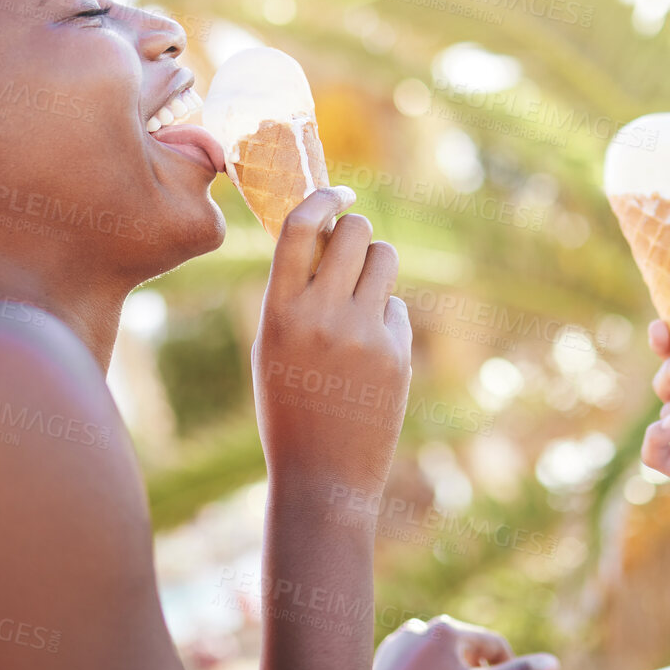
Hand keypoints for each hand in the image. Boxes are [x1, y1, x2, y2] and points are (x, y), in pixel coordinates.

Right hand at [252, 187, 411, 503]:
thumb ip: (293, 293)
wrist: (322, 476)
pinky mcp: (396, 354)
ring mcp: (363, 334)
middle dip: (356, 232)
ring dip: (376, 266)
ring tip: (360, 300)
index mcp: (278, 312)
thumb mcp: (271, 346)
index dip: (322, 199)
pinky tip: (369, 356)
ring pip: (385, 259)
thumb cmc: (288, 405)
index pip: (300, 228)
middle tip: (350, 251)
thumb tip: (325, 235)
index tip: (338, 193)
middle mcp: (321, 316)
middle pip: (355, 231)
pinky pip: (398, 308)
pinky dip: (386, 319)